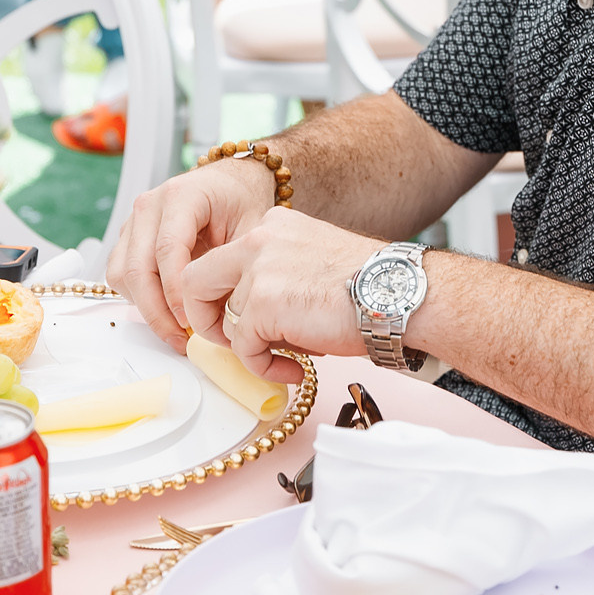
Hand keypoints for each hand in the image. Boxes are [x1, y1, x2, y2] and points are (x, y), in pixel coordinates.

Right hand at [106, 155, 282, 346]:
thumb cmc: (241, 201)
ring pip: (123, 275)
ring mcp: (134, 221)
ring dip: (145, 308)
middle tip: (182, 338)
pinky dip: (137, 299)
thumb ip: (235, 265)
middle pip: (138, 267)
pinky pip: (120, 275)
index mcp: (181, 196)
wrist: (231, 183)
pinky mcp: (128, 238)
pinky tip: (165, 312)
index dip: (176, 291)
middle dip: (158, 311)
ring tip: (176, 330)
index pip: (167, 249)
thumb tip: (225, 316)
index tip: (191, 320)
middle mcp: (149, 206)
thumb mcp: (251, 228)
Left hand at [181, 206, 386, 383]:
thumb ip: (274, 279)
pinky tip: (293, 368)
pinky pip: (244, 348)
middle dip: (206, 320)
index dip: (221, 299)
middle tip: (233, 342)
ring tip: (287, 357)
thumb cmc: (369, 288)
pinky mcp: (262, 303)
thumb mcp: (310, 265)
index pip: (220, 262)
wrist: (399, 296)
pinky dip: (264, 367)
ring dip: (251, 349)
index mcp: (272, 226)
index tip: (236, 323)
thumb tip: (246, 318)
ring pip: (224, 322)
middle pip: (194, 282)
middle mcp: (258, 239)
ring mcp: (258, 270)